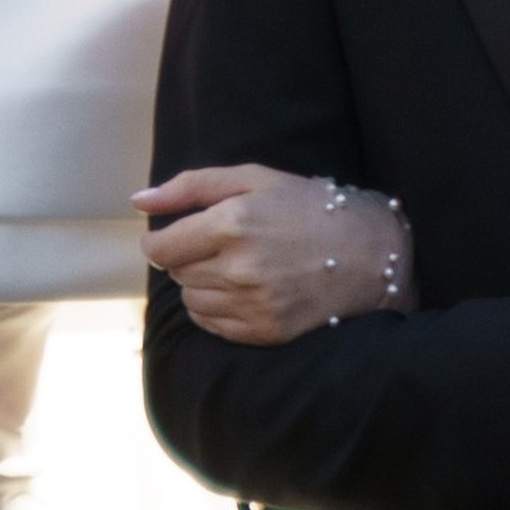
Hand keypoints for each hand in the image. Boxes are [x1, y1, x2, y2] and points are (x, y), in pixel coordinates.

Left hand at [136, 164, 412, 343]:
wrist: (371, 252)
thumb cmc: (309, 206)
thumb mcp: (253, 178)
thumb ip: (189, 186)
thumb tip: (137, 201)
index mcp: (233, 224)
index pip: (161, 247)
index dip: (160, 241)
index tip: (173, 237)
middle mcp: (240, 268)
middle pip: (176, 273)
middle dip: (186, 258)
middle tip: (218, 246)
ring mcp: (254, 304)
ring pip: (191, 301)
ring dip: (201, 284)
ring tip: (234, 267)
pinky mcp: (267, 331)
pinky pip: (213, 326)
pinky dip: (216, 309)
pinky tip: (242, 291)